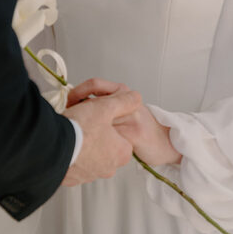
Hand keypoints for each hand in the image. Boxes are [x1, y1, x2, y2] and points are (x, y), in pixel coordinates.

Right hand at [62, 80, 140, 185]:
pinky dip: (72, 154)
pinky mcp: (74, 178)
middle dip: (97, 132)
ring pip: (91, 154)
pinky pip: (76, 164)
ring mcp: (90, 175)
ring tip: (74, 130)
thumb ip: (123, 101)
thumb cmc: (80, 129)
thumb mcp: (105, 107)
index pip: (122, 134)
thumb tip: (135, 98)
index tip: (99, 115)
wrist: (52, 148)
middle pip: (106, 144)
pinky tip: (65, 143)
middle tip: (85, 121)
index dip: (110, 120)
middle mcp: (109, 168)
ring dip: (84, 143)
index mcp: (121, 152)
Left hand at [66, 78, 180, 167]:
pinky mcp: (134, 134)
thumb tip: (73, 103)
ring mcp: (131, 116)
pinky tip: (93, 149)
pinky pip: (110, 138)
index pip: (94, 84)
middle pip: (94, 102)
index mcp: (122, 91)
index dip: (76, 93)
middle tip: (68, 120)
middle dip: (77, 112)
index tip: (67, 103)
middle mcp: (126, 100)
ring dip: (86, 129)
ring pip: (100, 120)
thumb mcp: (121, 109)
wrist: (165, 143)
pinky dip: (98, 144)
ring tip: (78, 136)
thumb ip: (102, 103)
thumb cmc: (139, 127)